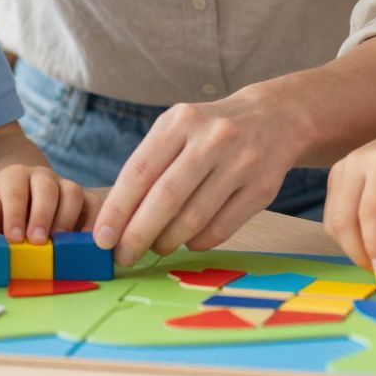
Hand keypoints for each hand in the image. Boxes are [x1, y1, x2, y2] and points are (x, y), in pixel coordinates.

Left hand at [0, 162, 86, 243]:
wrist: (19, 199)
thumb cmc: (1, 214)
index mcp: (14, 177)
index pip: (15, 190)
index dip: (15, 214)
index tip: (14, 238)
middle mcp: (41, 177)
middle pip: (46, 188)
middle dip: (42, 215)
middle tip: (37, 241)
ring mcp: (65, 186)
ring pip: (72, 192)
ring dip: (66, 219)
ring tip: (60, 244)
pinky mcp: (84, 199)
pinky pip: (94, 204)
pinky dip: (93, 222)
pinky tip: (85, 243)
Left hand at [91, 88, 304, 266]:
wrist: (273, 119)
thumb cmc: (209, 132)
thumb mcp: (177, 130)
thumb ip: (148, 166)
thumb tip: (113, 220)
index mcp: (181, 121)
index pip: (139, 171)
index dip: (117, 210)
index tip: (102, 238)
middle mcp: (212, 138)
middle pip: (165, 198)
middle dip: (137, 235)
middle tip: (123, 256)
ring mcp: (241, 163)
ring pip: (193, 219)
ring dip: (167, 241)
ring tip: (156, 246)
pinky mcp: (262, 189)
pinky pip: (220, 229)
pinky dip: (197, 242)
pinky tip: (189, 239)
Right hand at [324, 118, 375, 270]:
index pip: (370, 212)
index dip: (374, 245)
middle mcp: (356, 162)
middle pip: (343, 218)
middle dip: (358, 251)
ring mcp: (342, 167)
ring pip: (333, 219)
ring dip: (350, 245)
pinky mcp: (336, 175)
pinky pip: (332, 214)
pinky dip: (346, 233)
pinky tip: (368, 239)